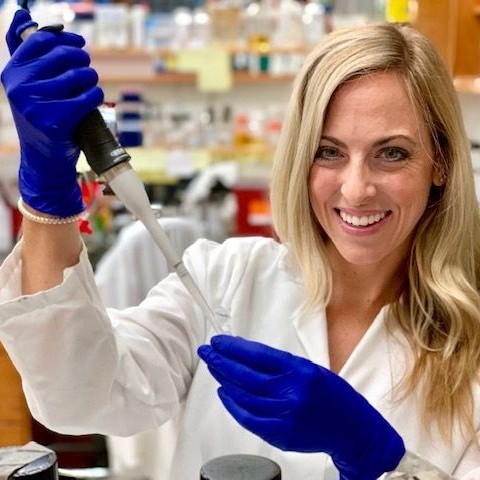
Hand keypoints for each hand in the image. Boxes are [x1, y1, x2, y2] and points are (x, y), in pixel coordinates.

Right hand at [1, 10, 103, 215]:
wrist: (44, 158)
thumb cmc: (42, 117)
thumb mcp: (28, 85)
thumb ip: (25, 53)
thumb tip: (22, 13)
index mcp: (12, 73)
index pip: (41, 40)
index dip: (66, 39)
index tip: (80, 44)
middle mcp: (20, 87)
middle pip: (64, 56)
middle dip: (83, 60)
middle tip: (87, 69)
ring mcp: (36, 105)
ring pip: (79, 75)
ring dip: (91, 78)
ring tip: (90, 85)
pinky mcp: (55, 121)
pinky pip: (88, 96)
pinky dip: (96, 95)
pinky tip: (93, 99)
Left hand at [198, 335, 404, 479]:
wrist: (352, 429)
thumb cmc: (333, 395)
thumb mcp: (309, 368)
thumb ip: (279, 364)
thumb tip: (245, 355)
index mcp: (299, 371)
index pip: (257, 355)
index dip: (233, 347)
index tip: (219, 341)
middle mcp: (290, 393)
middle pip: (245, 375)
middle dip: (221, 361)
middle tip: (207, 352)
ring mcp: (284, 416)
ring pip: (243, 396)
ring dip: (224, 380)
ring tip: (214, 368)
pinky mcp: (279, 434)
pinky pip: (247, 418)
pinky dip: (232, 405)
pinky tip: (224, 392)